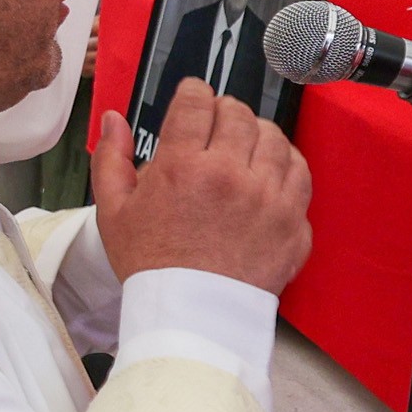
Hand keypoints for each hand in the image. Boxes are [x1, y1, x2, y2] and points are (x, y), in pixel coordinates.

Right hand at [93, 81, 312, 296]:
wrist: (191, 317)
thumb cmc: (150, 265)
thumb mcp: (113, 212)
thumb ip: (111, 158)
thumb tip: (114, 119)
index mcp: (182, 167)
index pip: (197, 102)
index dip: (193, 94)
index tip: (192, 101)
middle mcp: (230, 175)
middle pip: (238, 114)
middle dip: (224, 112)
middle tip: (215, 127)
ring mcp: (268, 198)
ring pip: (275, 137)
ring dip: (257, 134)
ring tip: (243, 148)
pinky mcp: (293, 221)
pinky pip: (300, 172)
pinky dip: (286, 163)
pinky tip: (269, 171)